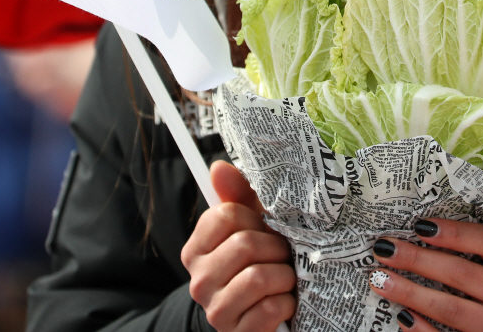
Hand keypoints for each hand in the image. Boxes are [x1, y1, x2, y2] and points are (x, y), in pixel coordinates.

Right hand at [181, 160, 295, 331]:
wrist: (259, 316)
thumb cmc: (259, 260)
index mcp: (196, 249)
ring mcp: (215, 310)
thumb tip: (218, 167)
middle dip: (276, 247)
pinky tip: (283, 303)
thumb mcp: (251, 224)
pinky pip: (270, 309)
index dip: (254, 218)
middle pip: (245, 244)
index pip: (226, 215)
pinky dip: (286, 303)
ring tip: (285, 277)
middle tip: (282, 253)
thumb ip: (237, 195)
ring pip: (259, 277)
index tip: (262, 228)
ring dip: (284, 275)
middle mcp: (198, 280)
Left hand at [368, 219, 482, 330]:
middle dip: (418, 260)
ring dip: (412, 293)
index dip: (453, 233)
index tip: (419, 226)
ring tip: (381, 280)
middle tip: (386, 249)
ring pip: (452, 309)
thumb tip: (423, 231)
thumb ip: (478, 248)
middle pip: (461, 274)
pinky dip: (424, 330)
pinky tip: (402, 316)